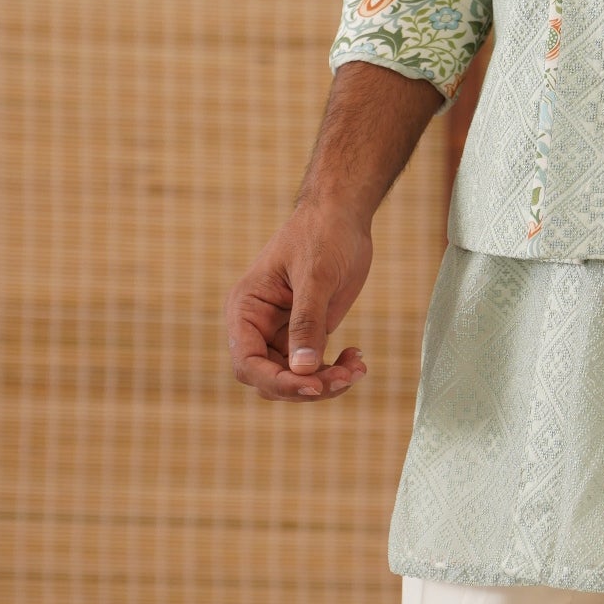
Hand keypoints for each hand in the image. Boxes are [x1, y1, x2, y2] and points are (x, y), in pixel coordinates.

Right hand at [224, 200, 372, 400]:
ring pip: (295, 379)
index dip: (278, 382)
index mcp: (246, 309)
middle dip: (308, 386)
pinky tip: (357, 359)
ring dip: (326, 383)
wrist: (342, 216)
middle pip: (271, 379)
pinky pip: (313, 369)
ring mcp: (281, 333)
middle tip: (347, 376)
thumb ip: (307, 322)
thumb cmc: (322, 235)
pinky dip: (335, 371)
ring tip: (358, 368)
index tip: (314, 387)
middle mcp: (257, 326)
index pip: (248, 363)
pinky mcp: (306, 335)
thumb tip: (303, 369)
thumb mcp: (316, 277)